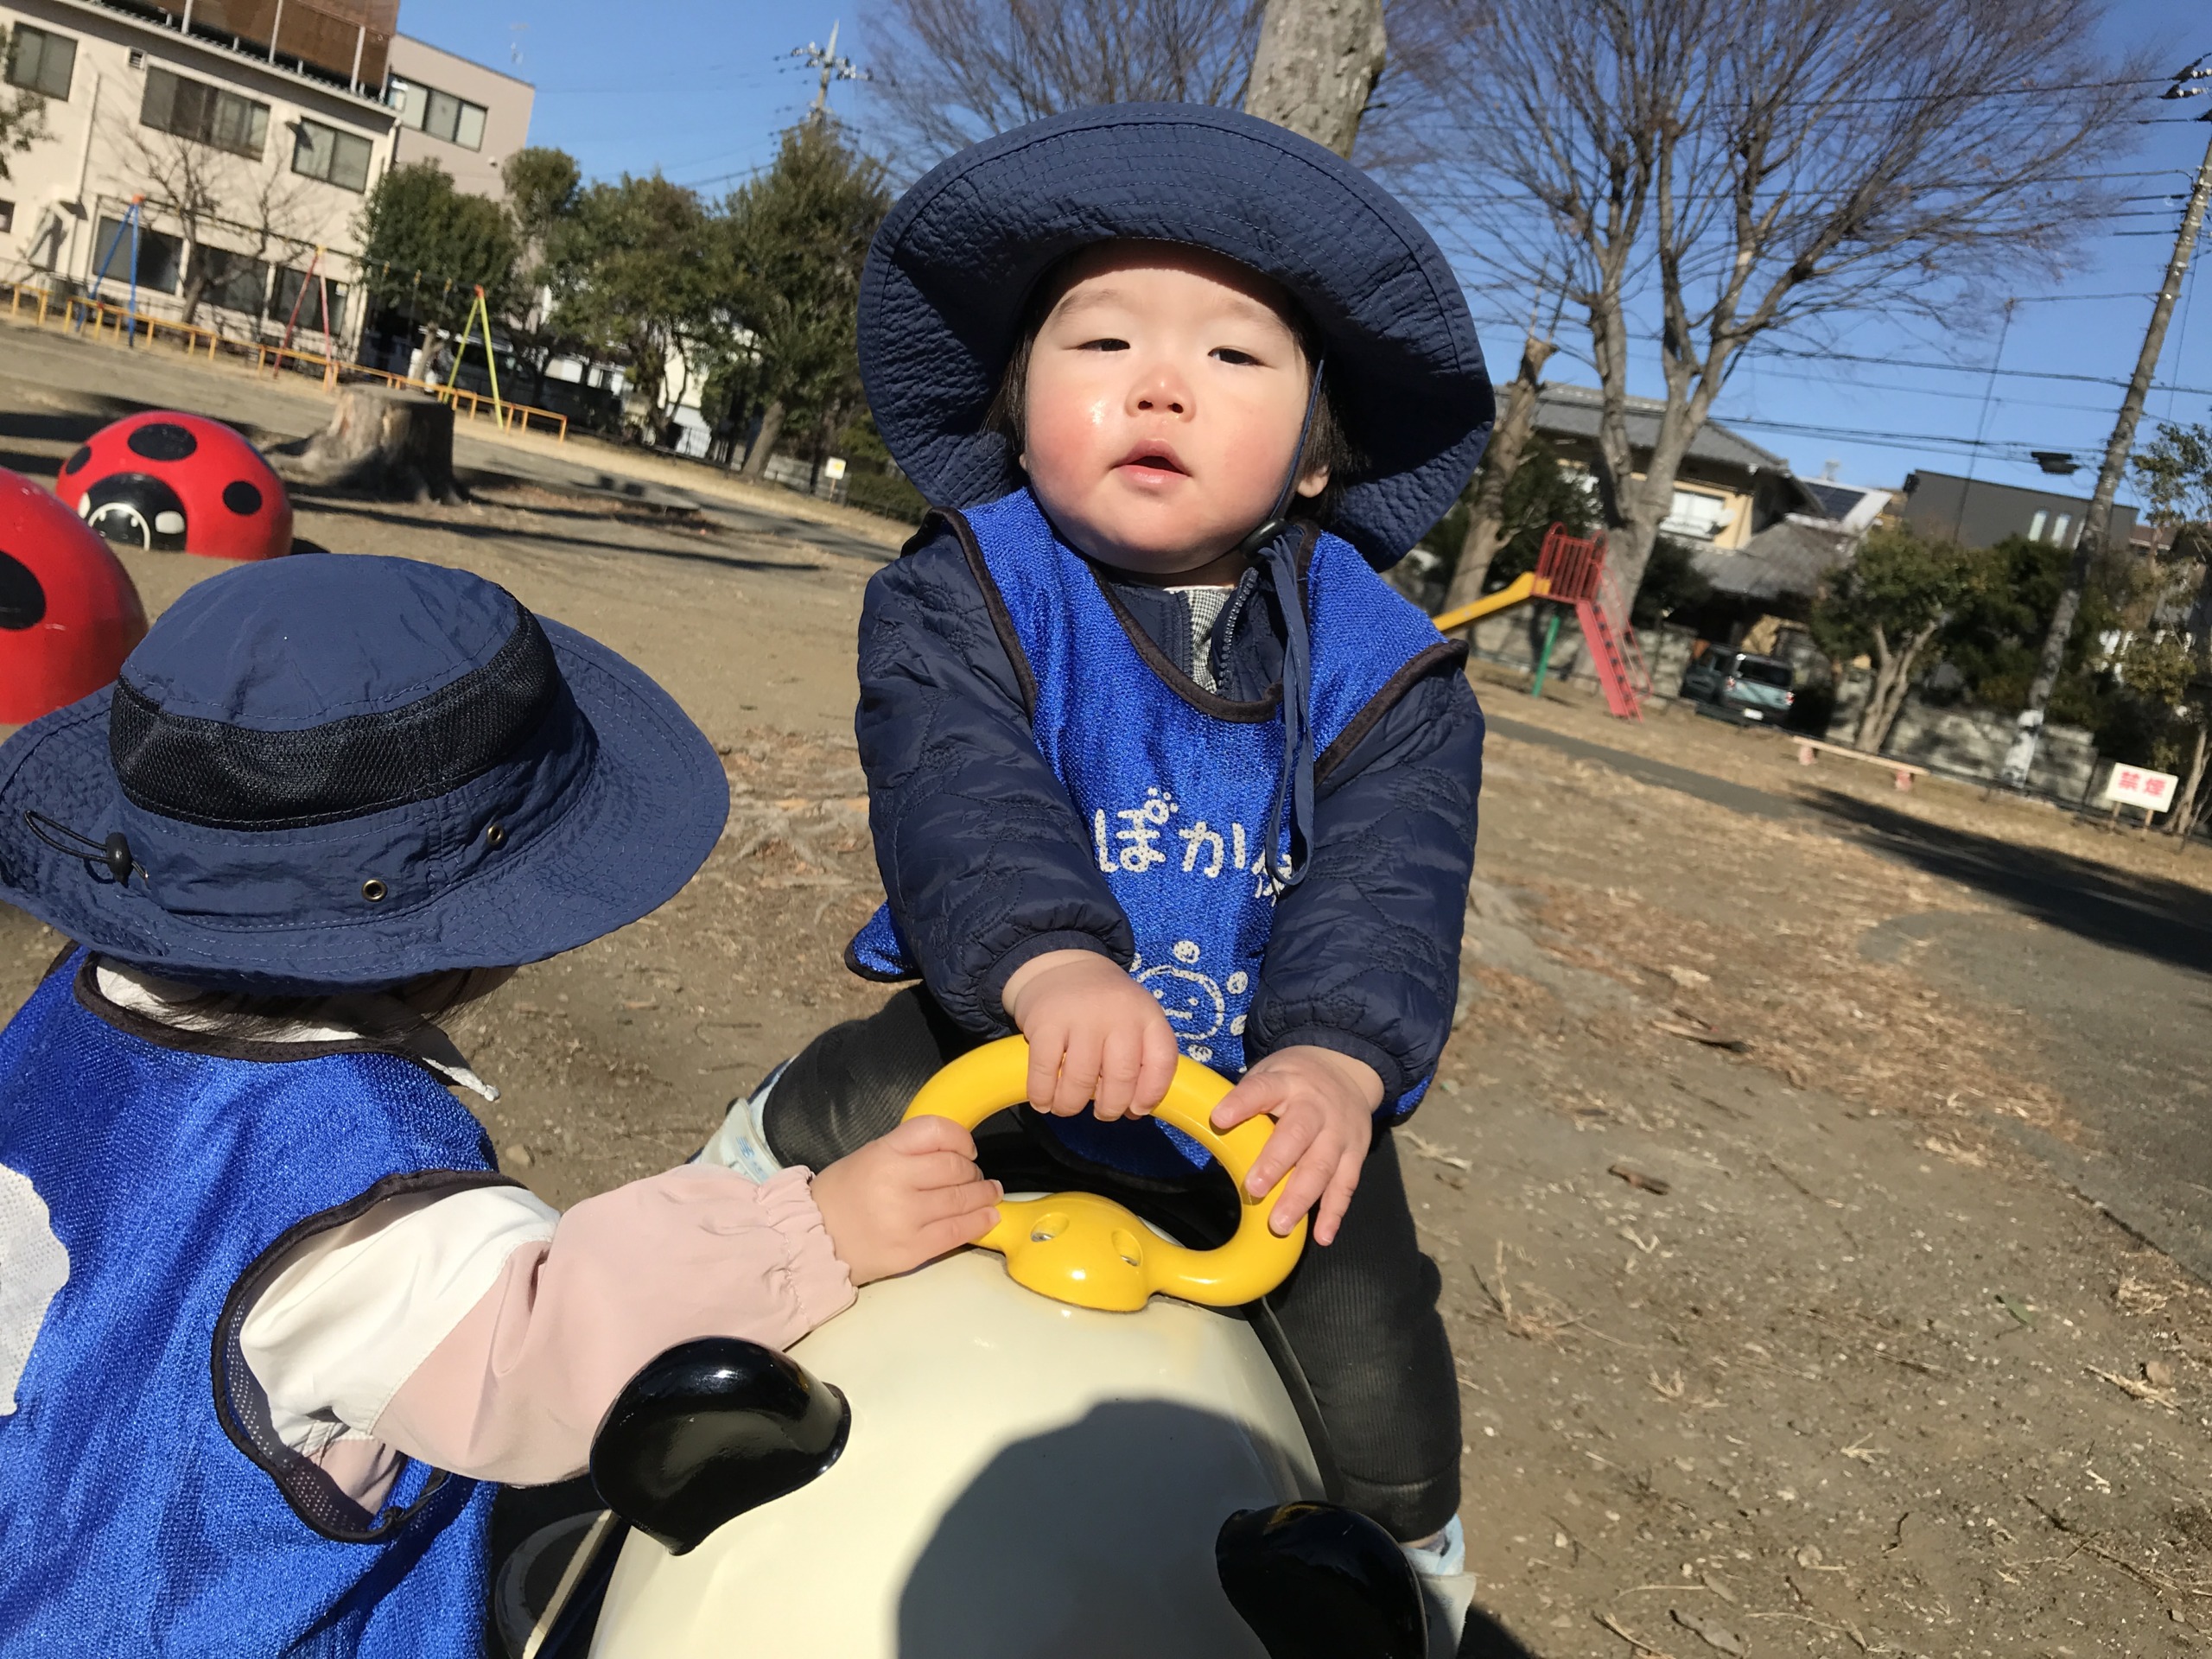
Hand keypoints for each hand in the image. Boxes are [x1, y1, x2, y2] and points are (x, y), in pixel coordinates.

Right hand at [810, 1115, 1001, 1285]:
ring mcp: (906, 1218)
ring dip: (983, 1194)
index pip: (936, 1131)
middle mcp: (896, 1182)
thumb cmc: (840, 1197)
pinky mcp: (912, 1249)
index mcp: (883, 1152)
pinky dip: (980, 1222)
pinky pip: (957, 1231)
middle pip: (955, 1167)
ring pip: (961, 1199)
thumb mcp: (867, 1157)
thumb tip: (953, 1153)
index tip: (968, 1148)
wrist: (813, 1241)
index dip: (960, 1138)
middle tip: (976, 1176)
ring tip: (990, 1193)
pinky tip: (989, 1216)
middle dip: (973, 1171)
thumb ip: (907, 1152)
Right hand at [1000, 949, 1179, 1119]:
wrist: (1059, 966)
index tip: (1136, 1110)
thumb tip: (1135, 1110)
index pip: (1162, 1060)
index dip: (1151, 1094)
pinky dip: (1043, 1095)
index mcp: (1147, 1014)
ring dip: (1072, 1105)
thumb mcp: (1134, 1018)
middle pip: (1121, 1078)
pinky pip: (1045, 1071)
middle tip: (1101, 1113)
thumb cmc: (1103, 1006)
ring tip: (1067, 1107)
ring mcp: (1081, 1016)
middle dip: (1110, 1108)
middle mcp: (1118, 1012)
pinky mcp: (1045, 1021)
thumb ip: (1141, 1057)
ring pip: (1081, 1081)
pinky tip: (1043, 1101)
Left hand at [1210, 1046, 1381, 1244]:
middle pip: (1296, 1136)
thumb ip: (1247, 1101)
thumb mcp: (1270, 1074)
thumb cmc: (1295, 1080)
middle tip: (1253, 1189)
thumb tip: (1210, 1134)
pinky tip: (1321, 1235)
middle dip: (1275, 1164)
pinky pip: (1345, 1185)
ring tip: (1279, 1224)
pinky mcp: (1355, 1153)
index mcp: (1286, 1083)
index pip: (1261, 1090)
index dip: (1241, 1104)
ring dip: (1300, 1197)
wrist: (1348, 1070)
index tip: (1219, 1118)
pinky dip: (1334, 1212)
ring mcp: (1338, 1132)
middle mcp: (1315, 1108)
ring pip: (1321, 1166)